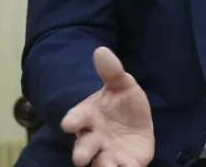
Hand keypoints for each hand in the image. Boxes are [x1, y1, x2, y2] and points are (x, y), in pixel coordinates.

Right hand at [61, 47, 154, 166]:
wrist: (136, 125)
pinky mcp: (125, 165)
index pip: (76, 118)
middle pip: (84, 147)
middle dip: (82, 152)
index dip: (72, 121)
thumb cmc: (122, 104)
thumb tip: (101, 50)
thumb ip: (112, 72)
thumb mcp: (122, 85)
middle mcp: (94, 139)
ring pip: (101, 164)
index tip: (69, 124)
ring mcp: (107, 154)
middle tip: (79, 158)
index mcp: (89, 117)